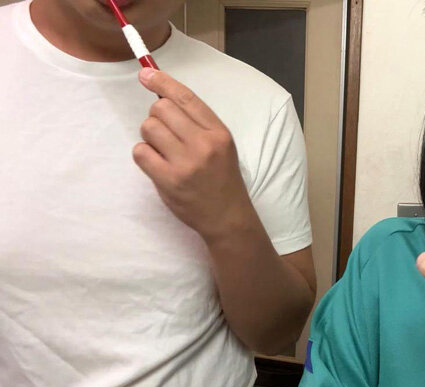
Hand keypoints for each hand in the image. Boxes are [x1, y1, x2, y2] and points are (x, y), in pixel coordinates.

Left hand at [134, 68, 255, 242]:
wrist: (226, 216)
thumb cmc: (221, 177)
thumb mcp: (221, 145)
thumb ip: (197, 123)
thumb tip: (161, 96)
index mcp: (218, 133)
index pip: (186, 98)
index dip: (162, 82)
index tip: (145, 74)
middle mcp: (203, 144)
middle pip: (161, 109)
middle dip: (156, 116)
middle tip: (164, 132)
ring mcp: (185, 163)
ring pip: (148, 128)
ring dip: (149, 136)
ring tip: (163, 150)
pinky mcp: (168, 180)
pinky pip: (140, 152)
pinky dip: (143, 155)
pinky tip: (156, 163)